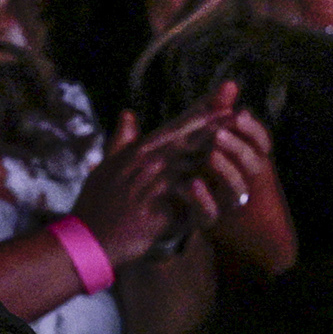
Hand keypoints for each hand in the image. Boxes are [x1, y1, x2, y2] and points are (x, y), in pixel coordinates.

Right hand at [72, 82, 272, 268]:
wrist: (88, 238)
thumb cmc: (96, 203)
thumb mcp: (107, 165)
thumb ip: (121, 140)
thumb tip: (128, 115)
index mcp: (138, 149)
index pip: (176, 123)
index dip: (201, 109)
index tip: (225, 96)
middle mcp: (148, 160)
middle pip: (190, 136)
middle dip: (217, 124)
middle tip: (242, 116)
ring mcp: (154, 182)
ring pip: (197, 164)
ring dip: (222, 160)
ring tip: (244, 157)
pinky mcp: (162, 208)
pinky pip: (194, 200)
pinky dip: (210, 198)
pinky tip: (225, 198)